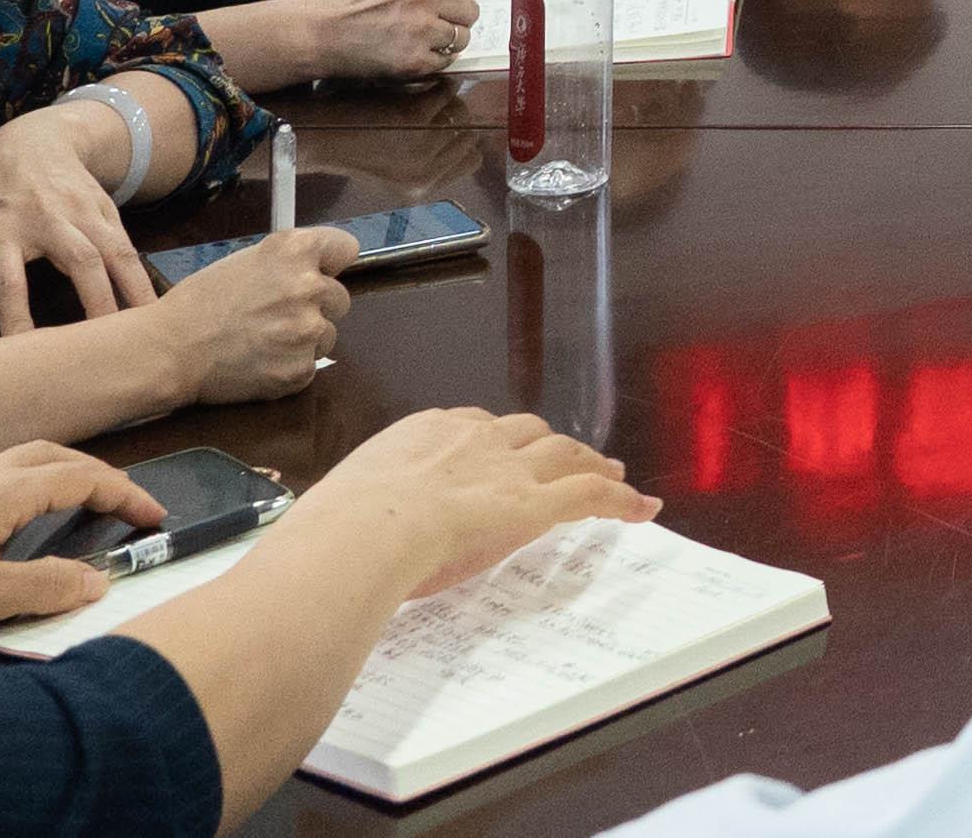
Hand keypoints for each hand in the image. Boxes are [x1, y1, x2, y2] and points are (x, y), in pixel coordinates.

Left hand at [0, 97, 164, 342]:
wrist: (34, 138)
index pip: (8, 279)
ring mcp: (83, 211)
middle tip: (105, 349)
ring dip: (132, 293)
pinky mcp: (109, 210)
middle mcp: (46, 219)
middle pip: (77, 261)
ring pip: (115, 253)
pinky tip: (154, 311)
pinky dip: (144, 280)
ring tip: (145, 333)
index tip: (26, 352)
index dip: (16, 315)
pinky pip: (131, 250)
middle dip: (96, 303)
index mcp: (0, 231)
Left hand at [0, 441, 160, 643]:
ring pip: (21, 462)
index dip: (125, 494)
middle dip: (98, 473)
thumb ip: (46, 587)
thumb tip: (100, 581)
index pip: (83, 478)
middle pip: (55, 455)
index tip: (156, 516)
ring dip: (61, 474)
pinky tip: (10, 523)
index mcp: (2, 490)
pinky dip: (27, 486)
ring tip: (79, 506)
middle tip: (124, 505)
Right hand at [151, 222, 355, 402]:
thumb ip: (289, 262)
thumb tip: (320, 268)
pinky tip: (260, 361)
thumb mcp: (248, 260)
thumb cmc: (201, 301)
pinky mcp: (300, 369)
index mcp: (296, 250)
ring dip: (304, 339)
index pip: (346, 248)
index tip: (322, 272)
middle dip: (316, 306)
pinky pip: (310, 366)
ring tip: (263, 340)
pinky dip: (290, 367)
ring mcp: (307, 330)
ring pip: (327, 334)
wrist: (171, 349)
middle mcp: (309, 286)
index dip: (331, 263)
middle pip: (340, 297)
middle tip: (276, 314)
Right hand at [291, 0, 493, 85]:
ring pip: (462, 37)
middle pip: (471, 10)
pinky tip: (414, 51)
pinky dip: (435, 59)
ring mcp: (421, 29)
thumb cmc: (355, 1)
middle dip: (458, 18)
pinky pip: (446, 60)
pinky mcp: (414, 60)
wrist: (322, 32)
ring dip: (448, 40)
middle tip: (437, 22)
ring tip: (423, 37)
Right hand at [292, 406, 656, 597]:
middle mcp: (474, 440)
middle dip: (547, 443)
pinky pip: (590, 495)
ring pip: (563, 454)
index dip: (492, 440)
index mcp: (424, 434)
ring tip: (610, 473)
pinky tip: (643, 509)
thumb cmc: (340, 527)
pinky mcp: (536, 504)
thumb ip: (352, 517)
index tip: (498, 452)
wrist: (367, 530)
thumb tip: (329, 543)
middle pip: (524, 432)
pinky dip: (621, 501)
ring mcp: (509, 470)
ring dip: (589, 462)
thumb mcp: (342, 506)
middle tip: (566, 456)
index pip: (469, 429)